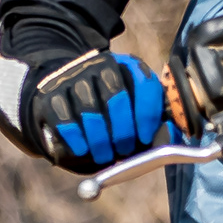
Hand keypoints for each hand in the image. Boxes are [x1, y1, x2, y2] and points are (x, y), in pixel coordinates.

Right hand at [27, 52, 171, 172]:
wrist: (66, 96)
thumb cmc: (110, 113)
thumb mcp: (136, 113)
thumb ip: (155, 125)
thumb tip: (171, 136)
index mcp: (130, 68)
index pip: (145, 85)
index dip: (147, 114)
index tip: (146, 138)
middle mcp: (102, 66)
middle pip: (116, 97)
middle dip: (123, 131)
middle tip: (125, 151)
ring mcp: (74, 77)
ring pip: (89, 109)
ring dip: (99, 138)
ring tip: (105, 156)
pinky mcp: (50, 94)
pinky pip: (64, 118)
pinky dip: (75, 138)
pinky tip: (83, 149)